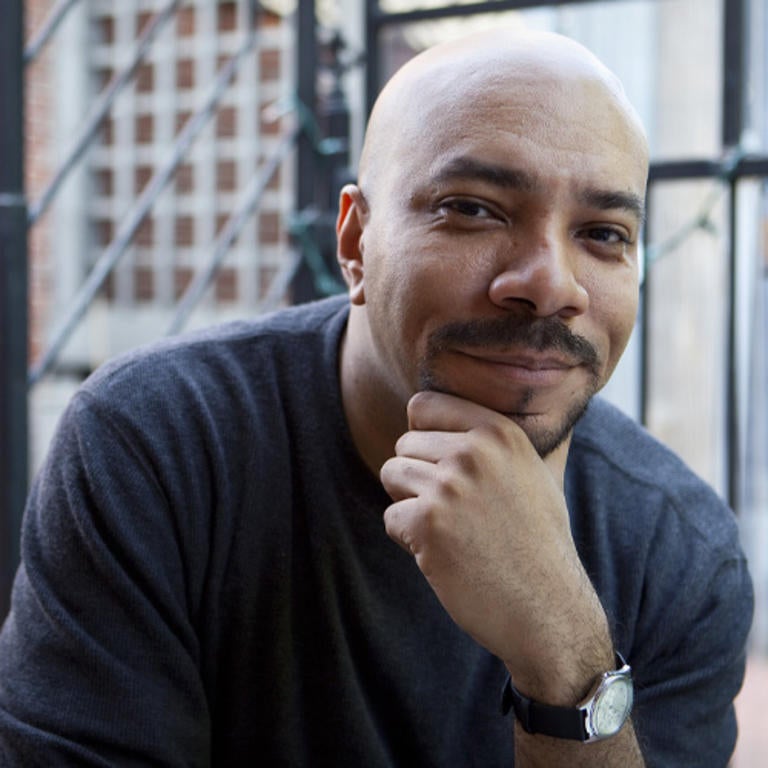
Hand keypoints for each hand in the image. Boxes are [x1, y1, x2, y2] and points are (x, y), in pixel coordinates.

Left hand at [380, 390, 612, 701]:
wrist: (547, 608)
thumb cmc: (538, 541)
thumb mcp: (537, 473)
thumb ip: (502, 438)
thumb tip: (487, 400)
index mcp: (499, 432)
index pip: (423, 405)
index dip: (422, 436)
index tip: (440, 465)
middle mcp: (474, 451)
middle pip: (404, 444)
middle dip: (417, 477)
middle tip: (454, 512)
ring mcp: (449, 485)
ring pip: (391, 474)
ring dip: (410, 506)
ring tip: (449, 529)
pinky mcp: (428, 522)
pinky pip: (391, 517)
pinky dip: (409, 539)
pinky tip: (445, 554)